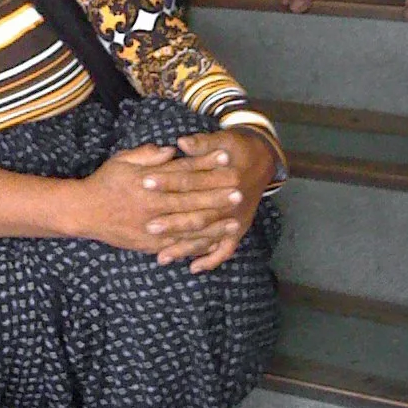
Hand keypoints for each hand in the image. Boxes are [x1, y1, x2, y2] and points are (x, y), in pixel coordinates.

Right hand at [78, 141, 247, 262]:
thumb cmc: (104, 182)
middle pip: (191, 199)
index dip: (206, 163)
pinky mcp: (150, 244)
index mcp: (148, 181)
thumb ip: (147, 155)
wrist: (83, 212)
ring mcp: (152, 227)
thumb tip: (173, 150)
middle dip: (217, 195)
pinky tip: (213, 242)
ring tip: (234, 220)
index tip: (226, 157)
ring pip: (188, 226)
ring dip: (213, 224)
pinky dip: (196, 245)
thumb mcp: (123, 160)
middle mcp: (152, 204)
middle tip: (240, 190)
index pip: (183, 171)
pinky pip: (177, 245)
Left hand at [145, 129, 276, 272]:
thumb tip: (182, 143)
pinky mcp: (239, 229)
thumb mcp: (223, 139)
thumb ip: (202, 143)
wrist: (263, 159)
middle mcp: (234, 202)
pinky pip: (225, 250)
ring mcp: (237, 219)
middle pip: (199, 215)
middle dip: (174, 222)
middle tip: (149, 227)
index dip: (168, 180)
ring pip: (208, 237)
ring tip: (162, 256)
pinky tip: (192, 268)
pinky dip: (210, 260)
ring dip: (186, 248)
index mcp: (228, 177)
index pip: (192, 180)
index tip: (145, 182)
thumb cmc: (237, 148)